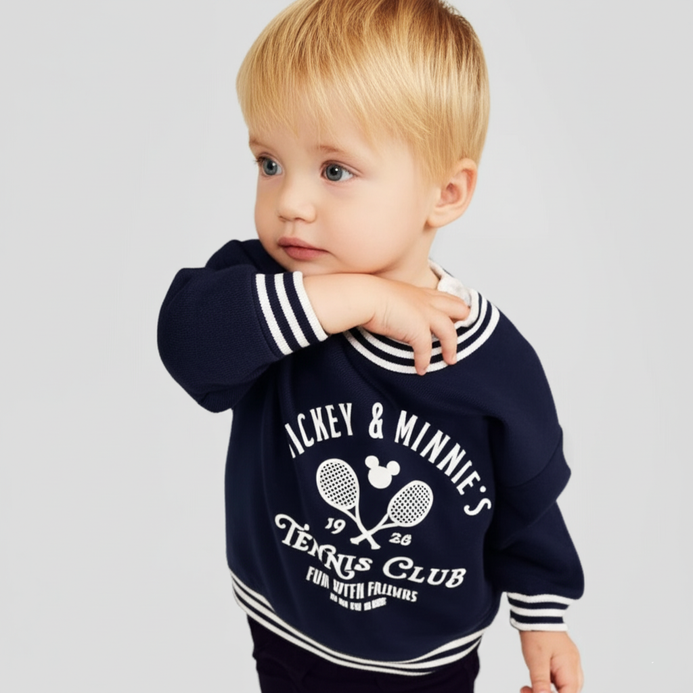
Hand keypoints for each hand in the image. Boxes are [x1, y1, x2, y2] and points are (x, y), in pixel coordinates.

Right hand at [303, 273, 469, 374]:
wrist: (363, 297)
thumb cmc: (366, 297)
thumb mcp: (385, 297)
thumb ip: (393, 306)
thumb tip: (389, 316)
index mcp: (417, 293)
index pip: (441, 297)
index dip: (451, 304)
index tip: (456, 311)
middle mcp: (424, 302)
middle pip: (455, 307)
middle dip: (462, 316)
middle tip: (466, 323)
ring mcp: (423, 315)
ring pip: (449, 331)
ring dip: (450, 347)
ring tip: (450, 359)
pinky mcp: (417, 330)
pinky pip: (426, 349)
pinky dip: (425, 360)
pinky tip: (422, 369)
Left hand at [519, 631, 582, 692]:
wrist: (536, 612)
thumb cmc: (538, 632)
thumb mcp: (536, 660)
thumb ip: (541, 682)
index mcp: (571, 669)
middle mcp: (574, 667)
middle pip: (567, 692)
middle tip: (526, 690)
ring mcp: (569, 663)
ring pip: (563, 687)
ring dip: (547, 690)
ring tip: (527, 687)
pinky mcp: (563, 659)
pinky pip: (559, 678)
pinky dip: (548, 683)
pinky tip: (536, 679)